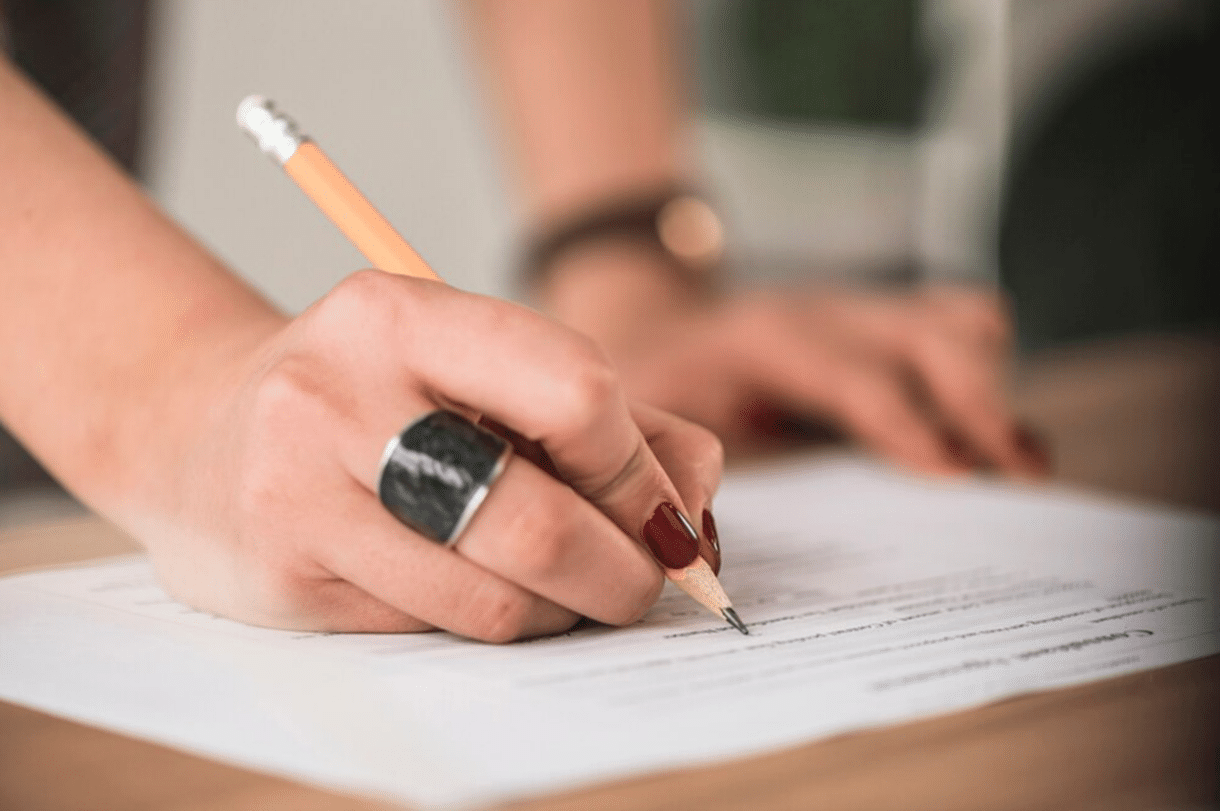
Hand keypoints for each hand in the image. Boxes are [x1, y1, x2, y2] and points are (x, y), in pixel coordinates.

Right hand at [135, 270, 721, 640]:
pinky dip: (491, 622)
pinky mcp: (283, 578)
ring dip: (561, 609)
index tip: (665, 513)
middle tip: (645, 581)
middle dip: (624, 571)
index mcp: (403, 313)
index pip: (575, 393)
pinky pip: (436, 628)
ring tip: (564, 588)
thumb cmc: (373, 397)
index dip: (641, 471)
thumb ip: (606, 416)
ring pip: (494, 597)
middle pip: (541, 520)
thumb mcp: (475, 366)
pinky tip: (480, 588)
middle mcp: (339, 394)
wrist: (197, 431)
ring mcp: (298, 491)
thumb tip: (694, 497)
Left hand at [541, 245, 1048, 476]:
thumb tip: (716, 547)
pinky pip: (957, 324)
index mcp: (766, 339)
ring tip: (1021, 462)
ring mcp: (861, 308)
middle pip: (931, 336)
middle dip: (980, 405)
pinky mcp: (882, 320)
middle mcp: (826, 312)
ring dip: (992, 387)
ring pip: (957, 319)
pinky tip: (993, 434)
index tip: (956, 475)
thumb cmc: (652, 383)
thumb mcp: (652, 418)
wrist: (653, 323)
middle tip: (1019, 478)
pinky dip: (986, 374)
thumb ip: (684, 471)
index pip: (855, 376)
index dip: (907, 424)